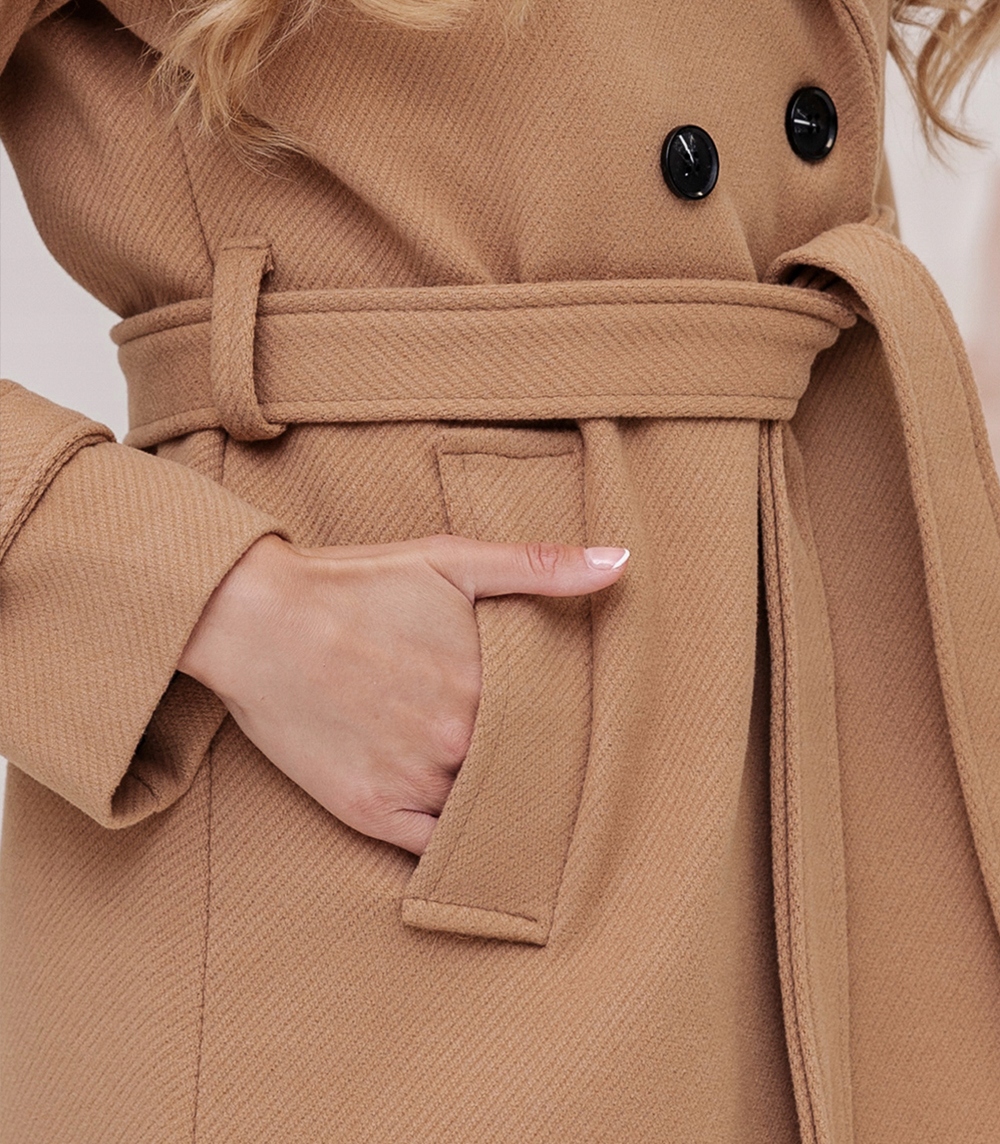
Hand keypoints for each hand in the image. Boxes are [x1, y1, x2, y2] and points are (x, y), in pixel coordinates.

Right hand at [178, 533, 628, 853]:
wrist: (253, 620)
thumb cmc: (353, 585)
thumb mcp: (448, 560)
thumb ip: (539, 566)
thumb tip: (621, 561)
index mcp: (485, 684)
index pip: (552, 722)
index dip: (558, 722)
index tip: (565, 721)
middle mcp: (456, 742)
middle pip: (520, 768)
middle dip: (530, 763)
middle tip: (539, 759)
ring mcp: (413, 783)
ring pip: (481, 810)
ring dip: (495, 803)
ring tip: (507, 795)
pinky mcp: (369, 813)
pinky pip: (432, 850)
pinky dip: (453, 845)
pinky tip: (465, 831)